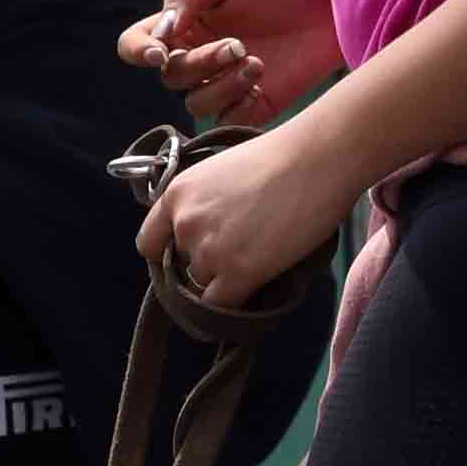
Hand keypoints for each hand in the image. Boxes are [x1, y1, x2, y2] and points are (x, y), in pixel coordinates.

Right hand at [123, 0, 344, 125]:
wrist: (326, 7)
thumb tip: (162, 31)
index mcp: (180, 26)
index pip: (135, 45)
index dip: (138, 53)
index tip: (160, 53)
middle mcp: (194, 59)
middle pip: (171, 76)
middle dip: (201, 63)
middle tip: (237, 44)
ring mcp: (220, 85)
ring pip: (195, 103)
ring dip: (223, 84)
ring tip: (257, 62)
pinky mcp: (248, 107)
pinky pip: (225, 121)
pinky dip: (238, 106)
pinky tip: (261, 81)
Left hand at [146, 117, 360, 312]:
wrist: (317, 158)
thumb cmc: (283, 157)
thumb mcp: (222, 172)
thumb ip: (204, 204)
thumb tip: (209, 235)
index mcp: (176, 194)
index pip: (149, 244)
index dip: (171, 255)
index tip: (189, 259)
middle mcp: (184, 223)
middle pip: (183, 268)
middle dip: (208, 265)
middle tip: (242, 252)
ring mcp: (208, 250)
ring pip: (205, 288)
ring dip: (227, 283)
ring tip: (260, 261)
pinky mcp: (237, 273)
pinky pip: (222, 308)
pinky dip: (235, 308)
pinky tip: (254, 292)